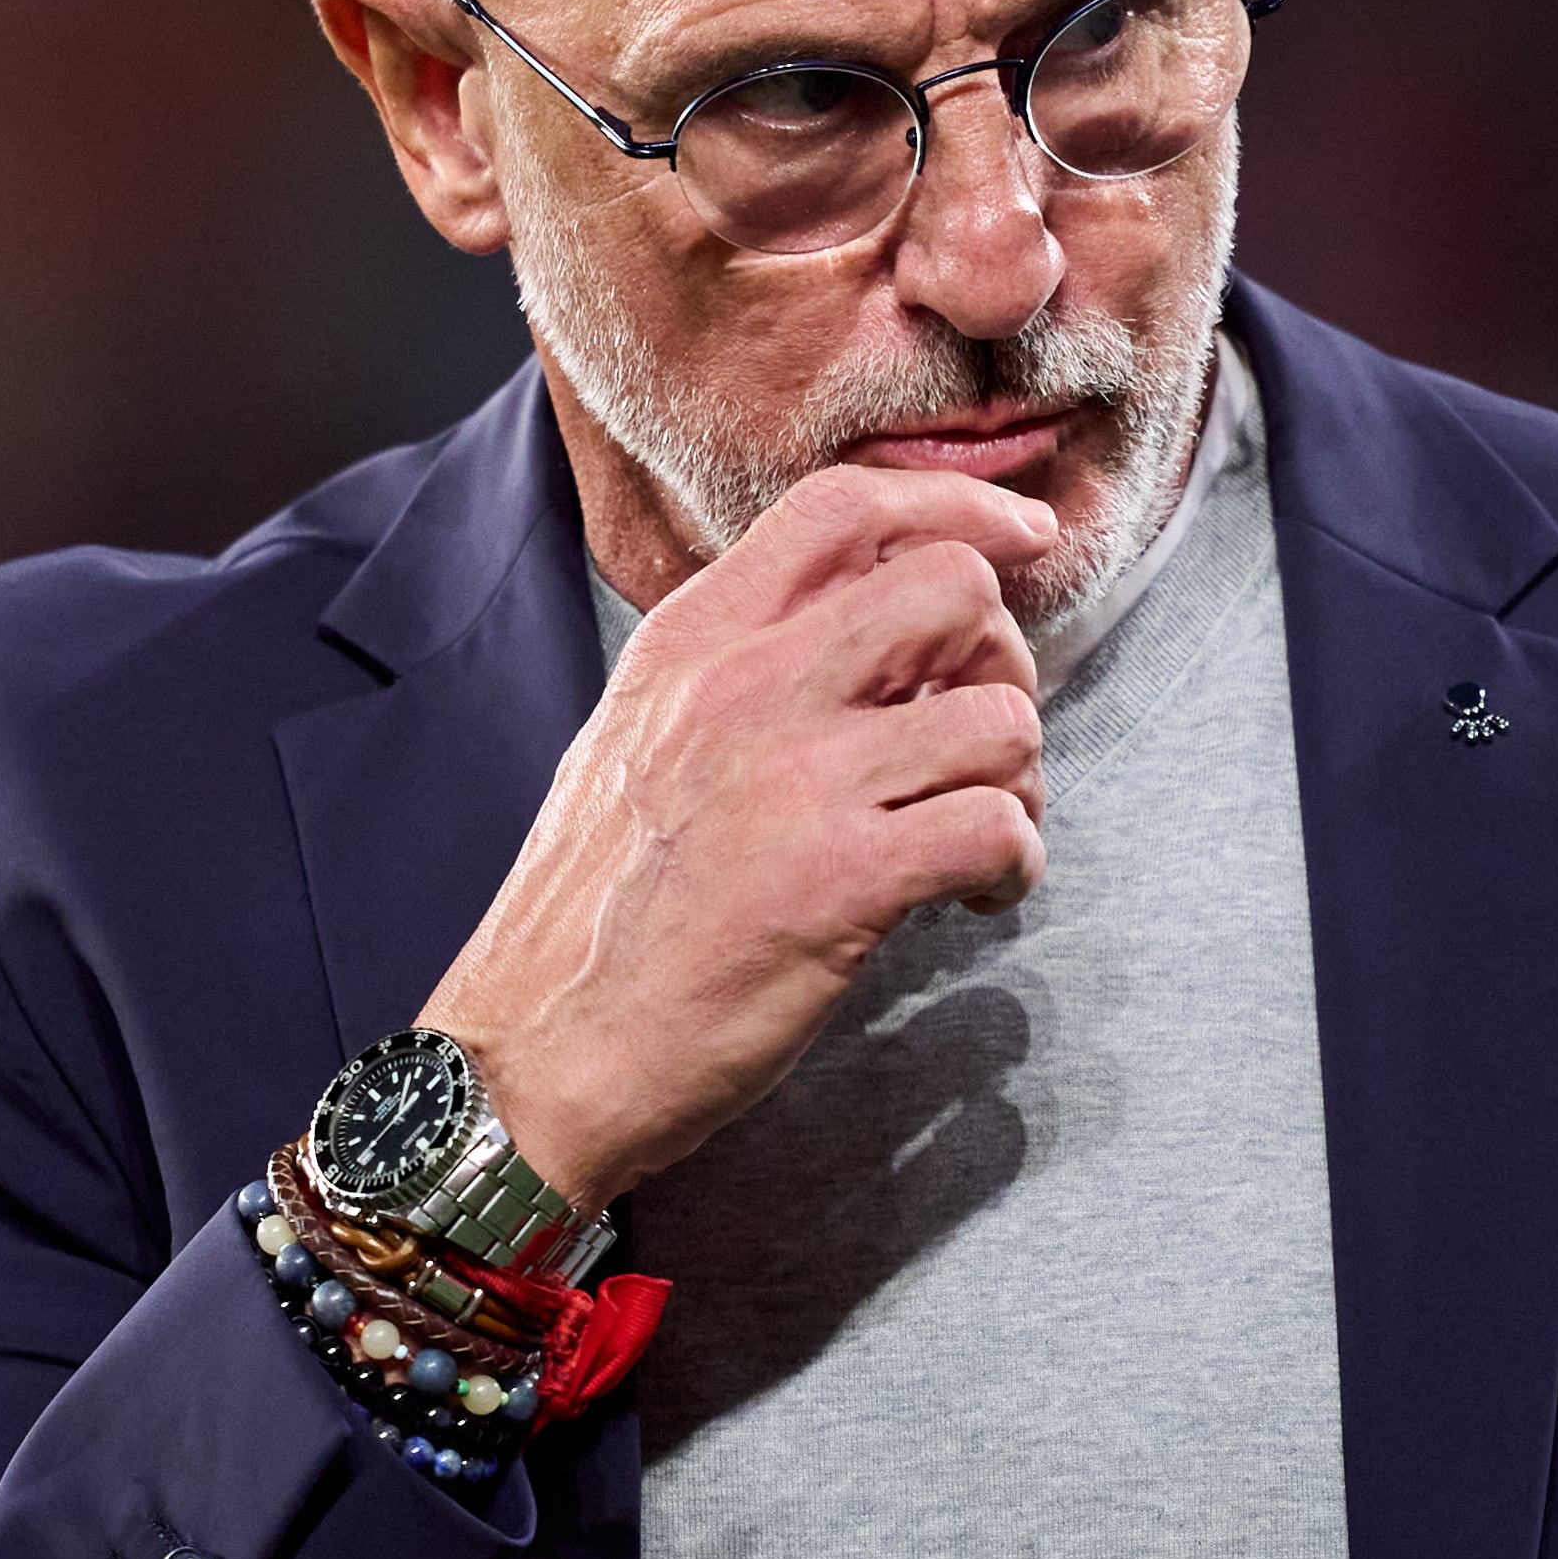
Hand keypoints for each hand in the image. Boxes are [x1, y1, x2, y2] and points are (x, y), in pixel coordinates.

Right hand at [419, 462, 1057, 1207]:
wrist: (536, 1052)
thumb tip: (861, 639)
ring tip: (981, 834)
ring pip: (1001, 715)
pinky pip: (999, 827)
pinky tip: (977, 898)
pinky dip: (1015, 865)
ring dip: (1020, 780)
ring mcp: (799, 778)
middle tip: (980, 735)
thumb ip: (736, 673)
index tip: (1019, 534)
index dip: (955, 506)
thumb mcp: (636, 742)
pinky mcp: (844, 880)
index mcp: (693, 642)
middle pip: (952, 589)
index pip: (843, 507)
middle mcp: (748, 686)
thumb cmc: (591, 917)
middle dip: (1002, 657)